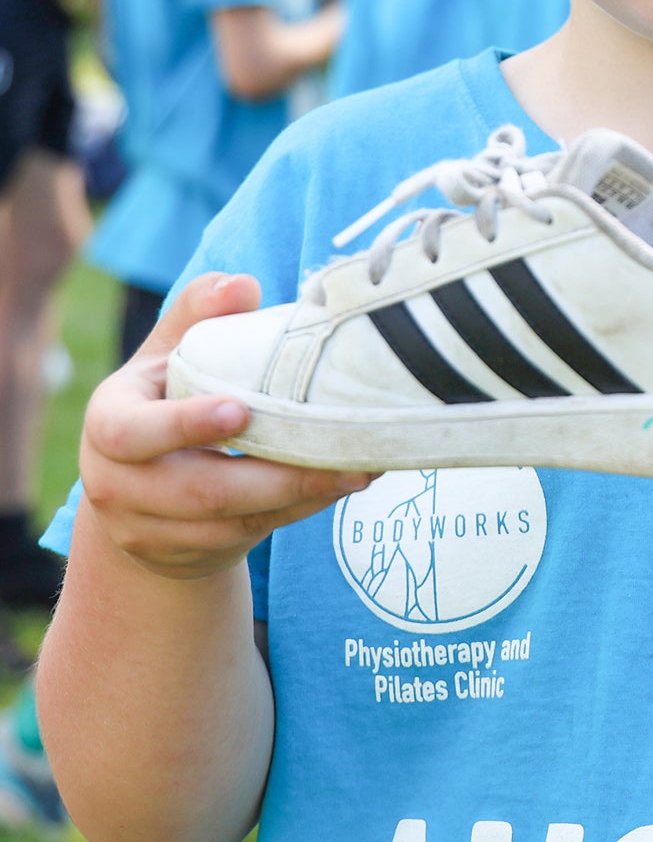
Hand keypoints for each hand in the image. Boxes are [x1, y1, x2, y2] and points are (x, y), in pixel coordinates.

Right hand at [79, 270, 373, 580]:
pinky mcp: (185, 556)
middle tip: (336, 451)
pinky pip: (247, 537)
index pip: (133, 433)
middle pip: (198, 491)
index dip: (185, 425)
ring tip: (356, 469)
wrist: (139, 493)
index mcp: (108, 423)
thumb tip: (243, 285)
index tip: (241, 411)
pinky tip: (336, 485)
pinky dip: (296, 512)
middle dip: (273, 477)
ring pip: (230, 522)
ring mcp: (147, 530)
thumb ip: (198, 313)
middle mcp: (117, 485)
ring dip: (298, 497)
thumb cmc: (163, 399)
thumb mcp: (167, 353)